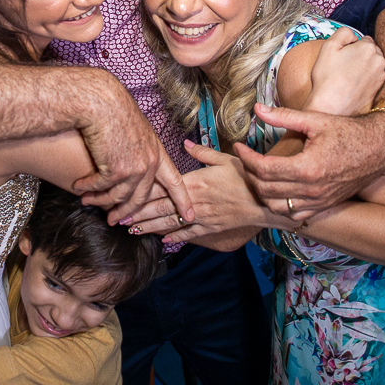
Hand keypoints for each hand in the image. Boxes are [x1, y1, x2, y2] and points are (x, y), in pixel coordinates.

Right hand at [73, 83, 193, 224]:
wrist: (102, 102)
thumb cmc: (115, 110)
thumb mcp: (137, 129)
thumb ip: (140, 149)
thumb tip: (134, 164)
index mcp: (157, 153)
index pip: (175, 182)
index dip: (183, 201)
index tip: (189, 217)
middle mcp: (149, 163)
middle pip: (141, 198)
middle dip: (127, 213)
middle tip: (115, 221)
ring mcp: (134, 168)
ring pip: (118, 197)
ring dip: (100, 202)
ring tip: (87, 202)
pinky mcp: (116, 171)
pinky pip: (100, 187)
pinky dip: (87, 189)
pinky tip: (78, 186)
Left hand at [126, 141, 298, 243]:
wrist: (266, 201)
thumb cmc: (246, 177)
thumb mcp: (224, 159)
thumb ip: (202, 153)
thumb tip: (184, 143)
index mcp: (195, 182)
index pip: (162, 190)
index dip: (141, 194)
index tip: (124, 196)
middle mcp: (194, 202)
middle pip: (160, 209)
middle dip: (138, 214)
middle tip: (118, 218)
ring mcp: (202, 217)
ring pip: (171, 224)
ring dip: (150, 227)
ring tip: (133, 230)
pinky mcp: (212, 228)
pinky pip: (190, 234)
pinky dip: (176, 238)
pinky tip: (163, 241)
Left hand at [234, 104, 384, 217]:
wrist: (379, 149)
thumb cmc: (349, 132)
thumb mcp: (316, 120)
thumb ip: (284, 116)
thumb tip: (257, 108)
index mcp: (308, 168)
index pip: (264, 169)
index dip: (246, 157)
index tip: (239, 146)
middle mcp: (312, 190)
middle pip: (265, 189)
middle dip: (249, 173)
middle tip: (245, 158)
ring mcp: (318, 201)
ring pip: (275, 206)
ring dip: (262, 192)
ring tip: (258, 173)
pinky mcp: (323, 206)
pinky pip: (293, 214)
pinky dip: (279, 204)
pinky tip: (276, 188)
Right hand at [305, 29, 384, 115]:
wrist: (331, 108)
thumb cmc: (327, 78)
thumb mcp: (329, 47)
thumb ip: (343, 33)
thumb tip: (354, 36)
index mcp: (368, 47)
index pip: (363, 39)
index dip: (350, 47)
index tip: (341, 57)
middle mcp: (379, 61)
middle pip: (370, 52)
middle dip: (359, 56)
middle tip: (343, 67)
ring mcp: (381, 77)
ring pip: (372, 66)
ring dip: (363, 68)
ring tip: (347, 78)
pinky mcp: (379, 90)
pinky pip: (372, 79)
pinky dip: (365, 81)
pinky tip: (352, 87)